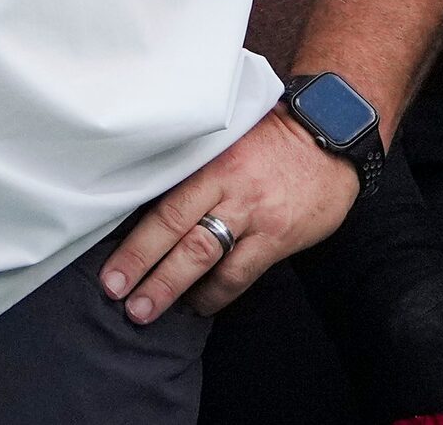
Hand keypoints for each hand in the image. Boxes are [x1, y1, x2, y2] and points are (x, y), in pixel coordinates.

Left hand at [102, 108, 359, 323]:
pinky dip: (216, 293)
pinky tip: (199, 304)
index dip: (137, 241)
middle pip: (178, 233)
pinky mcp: (279, 236)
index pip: (166, 205)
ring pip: (206, 257)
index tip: (111, 268)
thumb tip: (150, 193)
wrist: (331, 132)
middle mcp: (230, 188)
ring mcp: (256, 214)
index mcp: (211, 161)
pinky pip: (241, 273)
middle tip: (115, 293)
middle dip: (143, 267)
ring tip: (147, 310)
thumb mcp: (229, 135)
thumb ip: (196, 164)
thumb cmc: (272, 134)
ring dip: (174, 287)